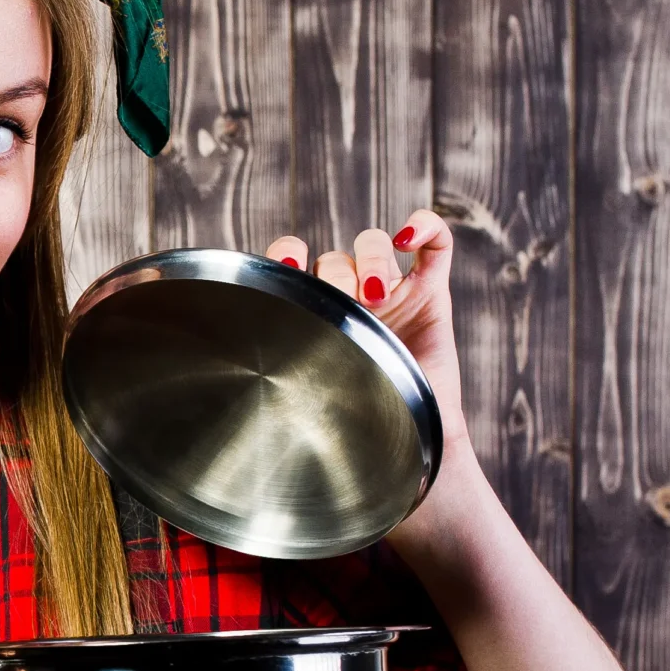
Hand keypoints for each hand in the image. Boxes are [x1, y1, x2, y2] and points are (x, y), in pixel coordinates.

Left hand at [264, 210, 473, 467]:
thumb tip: (232, 377)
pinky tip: (408, 239)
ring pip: (374, 243)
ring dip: (370, 260)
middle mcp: (350, 295)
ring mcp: (393, 290)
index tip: (286, 266)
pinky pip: (436, 243)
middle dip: (335, 274)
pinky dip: (425, 227)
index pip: (293, 259)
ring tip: (375, 296)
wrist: (414, 444)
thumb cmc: (358, 423)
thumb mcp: (309, 391)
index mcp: (315, 312)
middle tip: (342, 304)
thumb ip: (279, 369)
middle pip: (334, 255)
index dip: (286, 252)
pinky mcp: (433, 292)